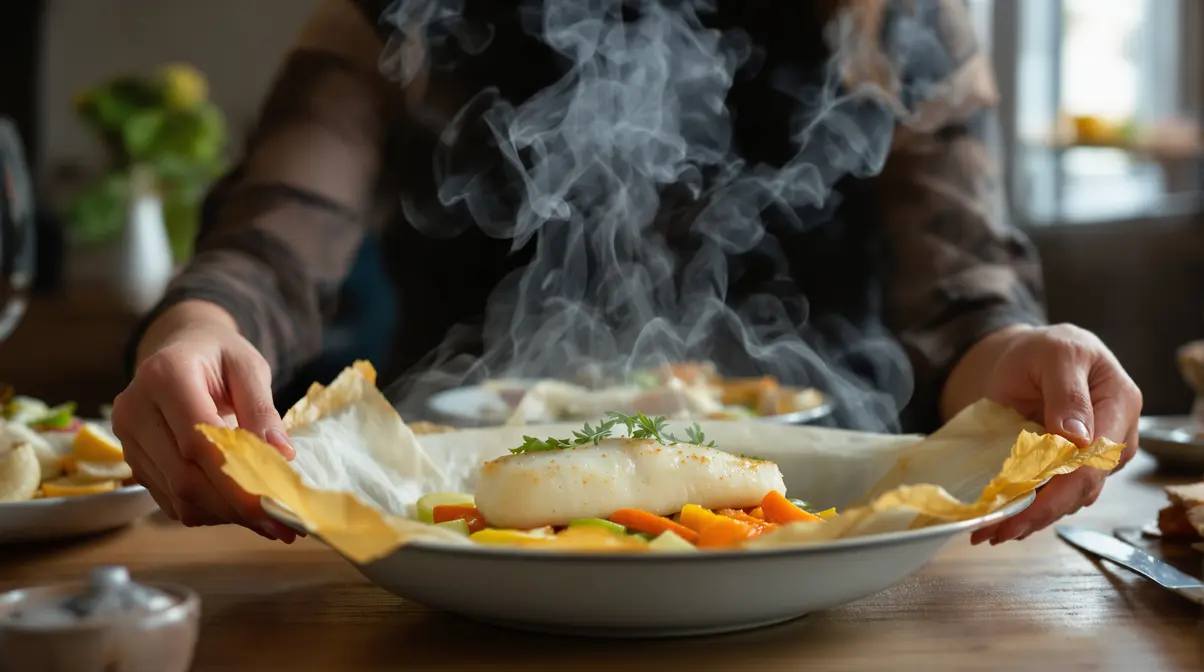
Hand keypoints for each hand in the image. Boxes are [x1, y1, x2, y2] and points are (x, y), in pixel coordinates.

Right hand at [111, 301, 298, 541]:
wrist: (180, 348)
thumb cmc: (218, 355)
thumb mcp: (249, 367)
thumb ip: (263, 410)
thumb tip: (281, 456)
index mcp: (165, 376)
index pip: (198, 441)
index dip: (237, 478)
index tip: (277, 502)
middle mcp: (135, 411)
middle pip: (184, 477)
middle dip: (235, 506)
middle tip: (280, 522)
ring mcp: (128, 440)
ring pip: (177, 497)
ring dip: (224, 514)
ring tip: (265, 518)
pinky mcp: (134, 463)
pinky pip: (170, 500)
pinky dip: (208, 511)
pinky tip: (237, 507)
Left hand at [966, 324, 1140, 544]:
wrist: (1032, 356)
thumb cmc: (1046, 350)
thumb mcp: (1054, 355)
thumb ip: (1067, 393)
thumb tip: (1079, 440)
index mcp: (1119, 404)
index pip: (1093, 460)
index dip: (1057, 490)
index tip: (1017, 511)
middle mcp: (1116, 438)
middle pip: (1081, 488)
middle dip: (1037, 514)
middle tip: (991, 532)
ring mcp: (1097, 458)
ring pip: (1068, 499)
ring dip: (1029, 519)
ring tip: (987, 531)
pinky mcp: (1074, 469)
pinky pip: (1055, 496)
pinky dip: (1028, 511)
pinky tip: (1000, 522)